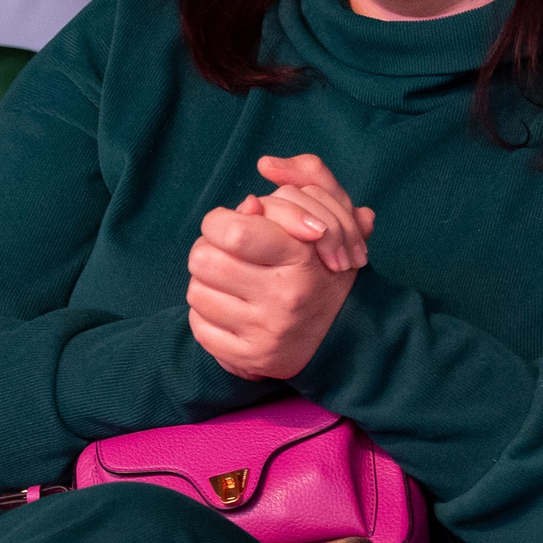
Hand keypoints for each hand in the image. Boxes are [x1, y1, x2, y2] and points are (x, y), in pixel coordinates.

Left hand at [185, 153, 374, 380]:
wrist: (346, 334)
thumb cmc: (325, 266)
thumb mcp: (329, 217)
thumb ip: (303, 184)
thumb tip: (253, 187)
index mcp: (302, 258)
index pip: (232, 230)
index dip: (219, 222)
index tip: (231, 226)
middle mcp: (284, 297)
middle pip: (202, 259)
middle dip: (209, 251)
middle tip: (227, 254)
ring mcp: (265, 331)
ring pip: (196, 292)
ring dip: (207, 283)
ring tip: (233, 283)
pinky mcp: (248, 358)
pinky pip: (199, 326)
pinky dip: (207, 316)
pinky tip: (231, 310)